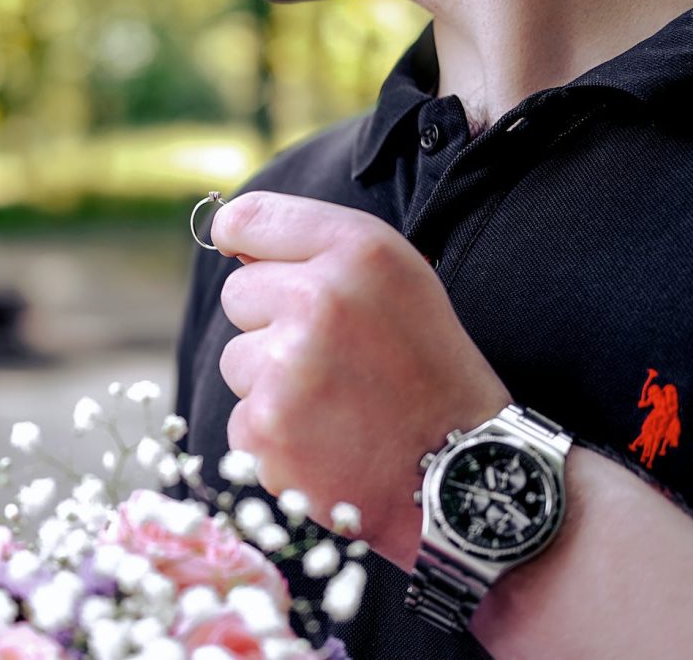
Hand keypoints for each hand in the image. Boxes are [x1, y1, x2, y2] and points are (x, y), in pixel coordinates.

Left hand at [212, 191, 510, 567]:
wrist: (463, 474)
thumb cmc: (428, 369)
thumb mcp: (398, 281)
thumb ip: (318, 249)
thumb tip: (228, 235)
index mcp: (359, 251)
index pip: (247, 218)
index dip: (239, 238)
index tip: (242, 253)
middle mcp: (319, 299)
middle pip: (237, 293)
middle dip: (269, 322)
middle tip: (331, 356)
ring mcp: (286, 367)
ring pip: (235, 359)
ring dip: (270, 382)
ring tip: (335, 403)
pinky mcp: (265, 428)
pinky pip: (240, 417)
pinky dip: (274, 434)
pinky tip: (326, 442)